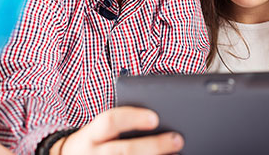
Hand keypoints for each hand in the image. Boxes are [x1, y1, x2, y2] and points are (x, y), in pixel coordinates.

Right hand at [55, 107, 183, 154]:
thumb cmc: (96, 141)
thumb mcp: (99, 131)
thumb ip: (122, 124)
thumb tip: (158, 120)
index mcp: (91, 135)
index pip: (109, 122)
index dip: (132, 119)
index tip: (155, 118)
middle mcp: (93, 154)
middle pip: (124, 151)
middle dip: (152, 145)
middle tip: (177, 139)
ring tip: (177, 154)